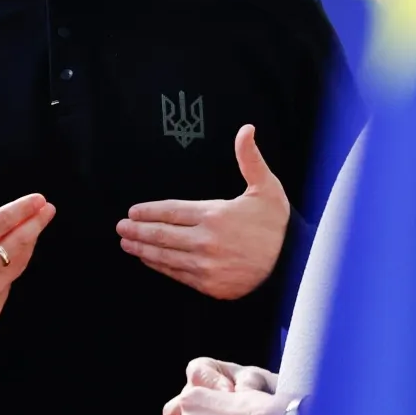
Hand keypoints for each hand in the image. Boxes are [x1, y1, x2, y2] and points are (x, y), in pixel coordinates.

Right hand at [0, 170, 55, 332]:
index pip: (1, 223)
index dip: (22, 209)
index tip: (39, 199)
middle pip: (18, 242)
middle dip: (36, 223)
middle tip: (48, 208)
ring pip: (17, 264)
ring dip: (28, 244)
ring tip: (34, 227)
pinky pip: (8, 284)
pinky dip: (9, 270)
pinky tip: (9, 258)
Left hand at [117, 124, 289, 299]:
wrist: (295, 264)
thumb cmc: (277, 224)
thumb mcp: (266, 187)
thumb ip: (249, 158)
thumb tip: (246, 129)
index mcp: (215, 215)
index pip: (171, 212)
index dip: (148, 212)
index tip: (133, 212)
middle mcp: (206, 241)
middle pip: (161, 235)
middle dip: (137, 230)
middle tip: (120, 228)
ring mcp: (206, 265)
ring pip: (165, 256)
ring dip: (143, 249)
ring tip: (128, 243)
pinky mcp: (210, 285)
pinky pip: (177, 274)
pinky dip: (160, 266)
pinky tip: (150, 260)